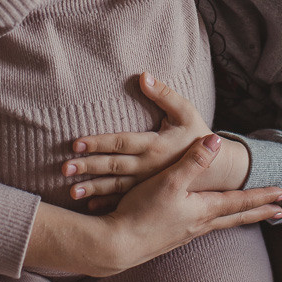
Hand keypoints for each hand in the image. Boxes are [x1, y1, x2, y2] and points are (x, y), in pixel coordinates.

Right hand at [28, 135, 281, 277]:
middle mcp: (199, 224)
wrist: (116, 245)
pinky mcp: (171, 236)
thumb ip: (193, 161)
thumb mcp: (169, 181)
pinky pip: (204, 227)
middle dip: (258, 211)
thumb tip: (215, 140)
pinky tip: (208, 220)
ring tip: (249, 214)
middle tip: (281, 210)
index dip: (261, 196)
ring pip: (220, 222)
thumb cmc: (143, 212)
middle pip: (236, 216)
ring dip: (238, 216)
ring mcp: (186, 232)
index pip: (240, 202)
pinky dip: (215, 221)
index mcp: (203, 210)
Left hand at [63, 73, 249, 207]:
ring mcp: (148, 184)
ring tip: (71, 192)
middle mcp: (149, 167)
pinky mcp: (149, 194)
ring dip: (93, 189)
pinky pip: (125, 201)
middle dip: (88, 167)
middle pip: (113, 167)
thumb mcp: (186, 111)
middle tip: (64, 168)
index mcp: (155, 145)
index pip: (121, 143)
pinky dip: (106, 204)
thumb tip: (143, 75)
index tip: (77, 143)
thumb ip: (164, 94)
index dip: (99, 143)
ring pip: (116, 187)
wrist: (216, 169)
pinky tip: (89, 206)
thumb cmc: (197, 134)